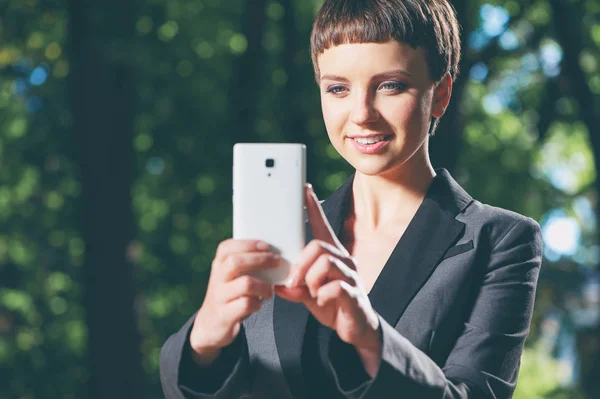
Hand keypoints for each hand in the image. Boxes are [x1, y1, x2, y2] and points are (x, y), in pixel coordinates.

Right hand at [189, 239, 278, 364]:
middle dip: (260, 259)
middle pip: (236, 262)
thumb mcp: (232, 277)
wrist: (210, 325)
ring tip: (269, 291)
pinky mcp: (224, 314)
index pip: (226, 247)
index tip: (266, 245)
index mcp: (218, 265)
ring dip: (264, 286)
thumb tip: (274, 255)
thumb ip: (246, 265)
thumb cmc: (230, 295)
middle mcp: (217, 279)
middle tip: (276, 261)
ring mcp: (219, 297)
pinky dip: (257, 304)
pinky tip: (258, 305)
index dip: (248, 244)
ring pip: (245, 283)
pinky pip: (246, 304)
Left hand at [274, 185, 380, 354]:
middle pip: (317, 246)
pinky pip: (335, 286)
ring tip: (312, 294)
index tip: (304, 188)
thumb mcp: (308, 293)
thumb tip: (277, 284)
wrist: (356, 329)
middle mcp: (343, 260)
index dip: (313, 207)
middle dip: (300, 264)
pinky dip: (322, 295)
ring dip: (310, 280)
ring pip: (325, 263)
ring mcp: (350, 275)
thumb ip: (294, 285)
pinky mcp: (354, 293)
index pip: (321, 226)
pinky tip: (323, 302)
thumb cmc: (332, 305)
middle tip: (293, 283)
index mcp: (331, 256)